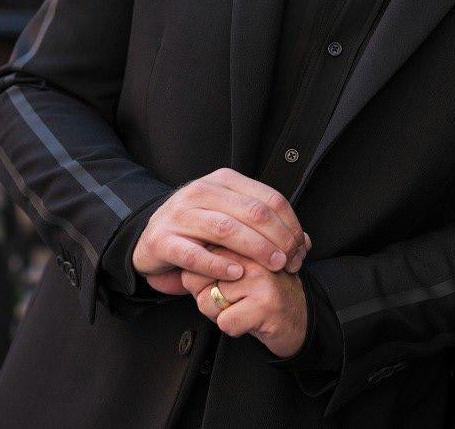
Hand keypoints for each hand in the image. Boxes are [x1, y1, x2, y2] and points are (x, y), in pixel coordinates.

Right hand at [131, 167, 311, 296]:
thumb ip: (263, 225)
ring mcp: (181, 214)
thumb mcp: (230, 215)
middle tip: (291, 261)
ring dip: (256, 249)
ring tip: (274, 265)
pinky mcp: (163, 240)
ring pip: (226, 229)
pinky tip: (237, 272)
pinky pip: (194, 253)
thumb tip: (304, 242)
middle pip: (252, 212)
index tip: (301, 248)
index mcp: (224, 181)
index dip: (290, 224)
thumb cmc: (198, 228)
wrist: (150, 236)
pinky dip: (219, 263)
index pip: (268, 198)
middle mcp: (202, 191)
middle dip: (278, 238)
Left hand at [182, 247, 309, 358]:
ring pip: (209, 300)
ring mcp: (261, 277)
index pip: (200, 251)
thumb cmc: (265, 290)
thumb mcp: (241, 264)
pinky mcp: (265, 304)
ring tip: (242, 307)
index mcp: (247, 238)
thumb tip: (183, 261)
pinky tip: (250, 320)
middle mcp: (254, 253)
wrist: (299, 317)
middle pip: (199, 276)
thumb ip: (217, 254)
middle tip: (231, 297)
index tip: (219, 281)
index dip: (202, 275)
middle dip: (206, 295)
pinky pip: (225, 321)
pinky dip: (233, 327)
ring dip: (220, 313)